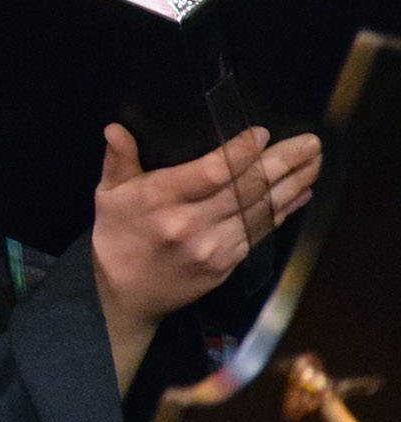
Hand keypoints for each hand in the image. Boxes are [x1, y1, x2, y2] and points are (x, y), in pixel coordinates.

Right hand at [90, 123, 319, 393]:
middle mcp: (191, 224)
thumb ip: (117, 159)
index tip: (261, 133)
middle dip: (281, 164)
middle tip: (309, 143)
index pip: (209, 173)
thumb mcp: (107, 193)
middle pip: (245, 190)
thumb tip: (115, 128)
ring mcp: (214, 248)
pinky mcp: (227, 264)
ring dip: (292, 186)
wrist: (125, 293)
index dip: (239, 153)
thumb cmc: (116, 235)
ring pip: (261, 211)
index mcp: (159, 200)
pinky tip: (300, 194)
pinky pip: (261, 232)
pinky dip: (283, 211)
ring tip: (314, 163)